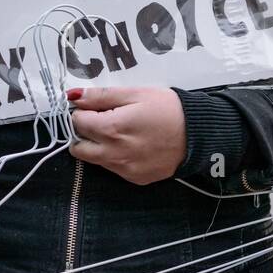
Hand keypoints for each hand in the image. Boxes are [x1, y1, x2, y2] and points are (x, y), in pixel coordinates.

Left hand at [68, 86, 187, 184]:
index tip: (95, 107)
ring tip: (120, 134)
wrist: (199, 134)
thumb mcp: (136, 93)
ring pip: (94, 160)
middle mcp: (113, 153)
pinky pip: (114, 169)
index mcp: (111, 129)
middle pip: (78, 147)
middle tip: (102, 122)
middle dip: (84, 134)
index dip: (83, 112)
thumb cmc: (169, 108)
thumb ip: (102, 96)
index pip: (77, 122)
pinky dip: (116, 157)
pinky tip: (134, 146)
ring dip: (98, 147)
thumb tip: (73, 96)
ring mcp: (124, 169)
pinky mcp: (135, 178)